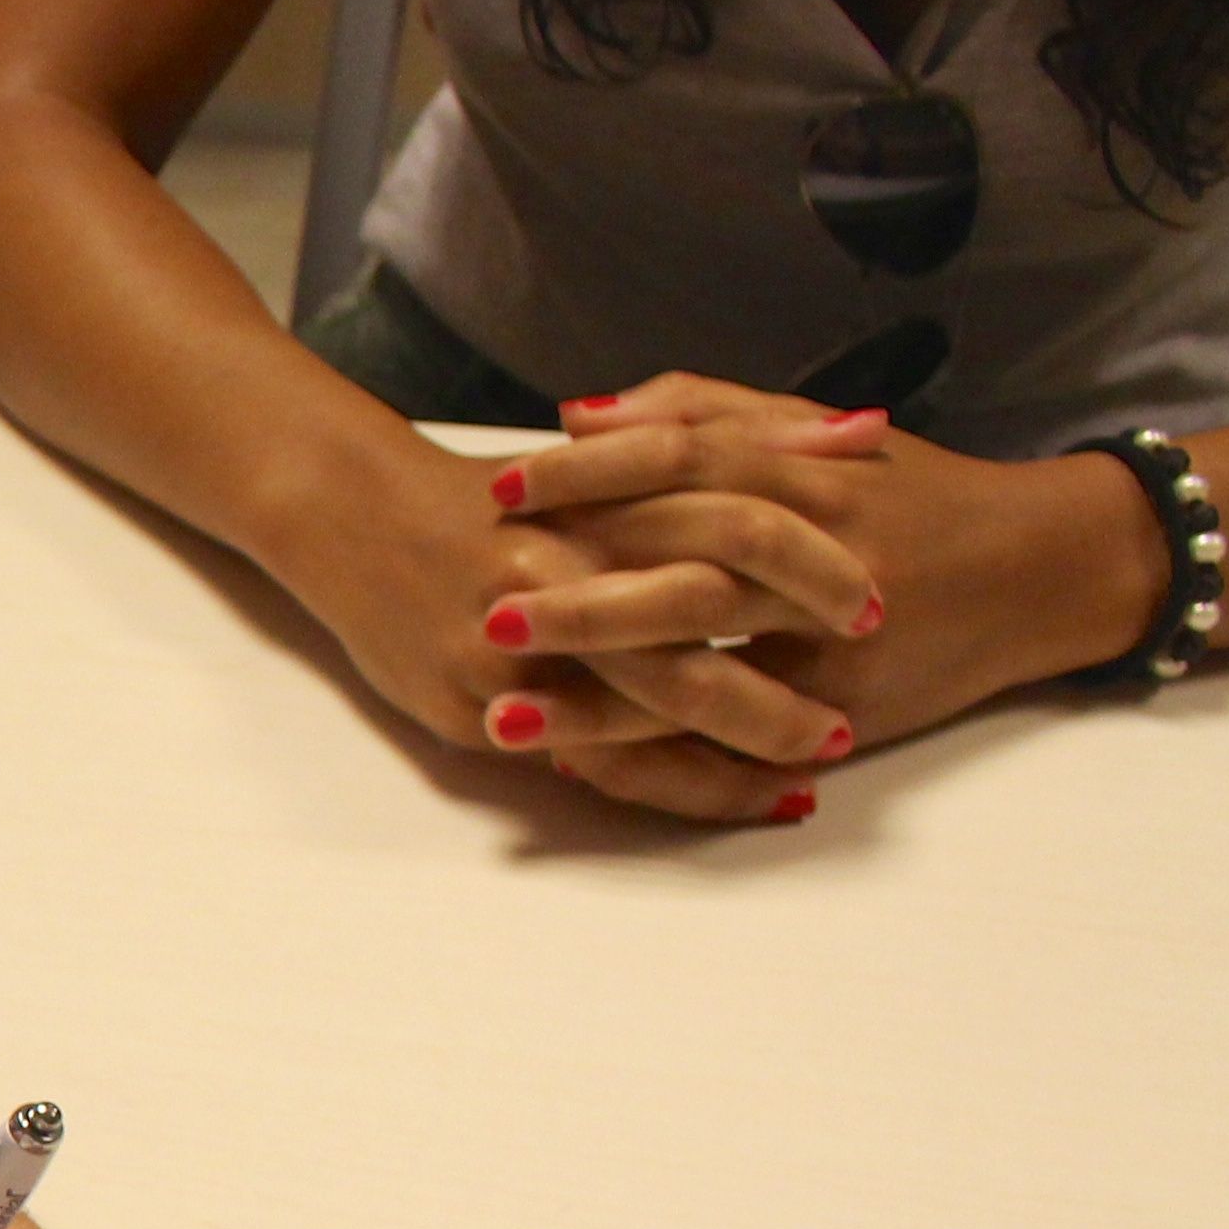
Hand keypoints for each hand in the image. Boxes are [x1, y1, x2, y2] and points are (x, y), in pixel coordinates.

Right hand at [274, 409, 869, 794]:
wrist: (348, 510)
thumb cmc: (491, 494)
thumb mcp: (613, 455)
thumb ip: (745, 448)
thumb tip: (866, 431)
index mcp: (603, 495)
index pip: (729, 523)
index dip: (810, 569)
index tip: (880, 604)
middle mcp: (564, 566)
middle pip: (699, 619)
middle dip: (783, 667)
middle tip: (853, 712)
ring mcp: (515, 642)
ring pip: (651, 706)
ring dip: (743, 744)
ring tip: (812, 771)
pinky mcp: (475, 702)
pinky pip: (595, 758)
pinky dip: (673, 781)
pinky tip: (732, 796)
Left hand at [487, 375, 1164, 815]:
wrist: (1046, 568)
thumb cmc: (911, 493)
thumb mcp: (819, 433)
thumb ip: (703, 410)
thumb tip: (577, 412)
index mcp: (810, 476)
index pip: (684, 463)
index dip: (590, 474)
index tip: (499, 484)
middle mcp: (823, 559)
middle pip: (688, 572)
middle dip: (583, 597)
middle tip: (486, 603)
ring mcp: (834, 646)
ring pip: (706, 670)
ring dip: (597, 701)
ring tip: (499, 714)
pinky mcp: (844, 713)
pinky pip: (738, 742)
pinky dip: (659, 757)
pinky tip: (582, 764)